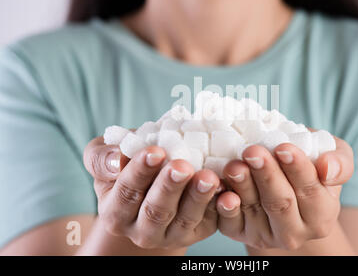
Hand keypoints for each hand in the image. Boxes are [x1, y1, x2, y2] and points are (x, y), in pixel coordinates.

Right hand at [83, 136, 220, 249]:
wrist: (152, 180)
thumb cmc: (128, 163)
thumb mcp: (105, 157)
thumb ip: (101, 158)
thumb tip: (115, 161)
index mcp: (115, 213)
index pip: (127, 193)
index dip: (140, 173)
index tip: (155, 152)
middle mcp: (141, 231)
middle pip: (155, 211)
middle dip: (169, 187)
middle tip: (182, 166)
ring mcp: (171, 235)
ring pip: (184, 219)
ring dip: (197, 198)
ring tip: (208, 176)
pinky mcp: (198, 232)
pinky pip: (210, 221)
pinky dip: (218, 206)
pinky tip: (226, 189)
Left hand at [215, 135, 353, 250]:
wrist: (283, 174)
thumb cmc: (310, 162)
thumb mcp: (334, 156)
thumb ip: (340, 163)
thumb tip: (328, 168)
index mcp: (322, 215)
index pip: (310, 192)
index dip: (297, 169)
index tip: (284, 148)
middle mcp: (295, 232)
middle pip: (280, 204)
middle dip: (267, 176)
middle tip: (253, 151)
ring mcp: (265, 235)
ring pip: (253, 210)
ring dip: (242, 186)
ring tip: (235, 164)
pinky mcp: (240, 232)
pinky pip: (230, 222)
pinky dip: (224, 206)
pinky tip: (221, 188)